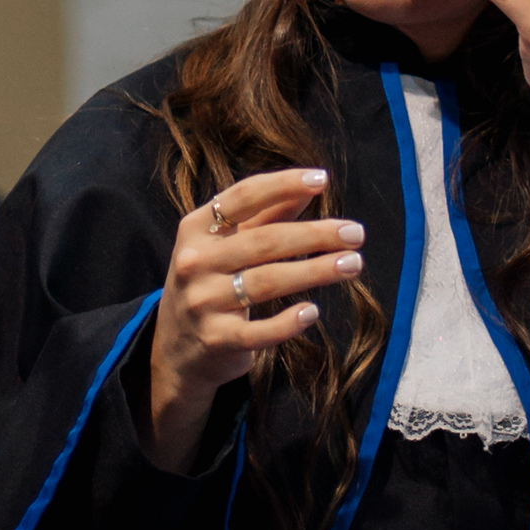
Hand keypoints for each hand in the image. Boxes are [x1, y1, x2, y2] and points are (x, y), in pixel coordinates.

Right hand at [144, 168, 365, 473]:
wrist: (174, 349)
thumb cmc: (211, 282)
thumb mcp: (227, 244)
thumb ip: (267, 215)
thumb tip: (311, 186)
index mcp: (197, 229)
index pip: (243, 197)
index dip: (283, 184)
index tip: (321, 179)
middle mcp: (196, 261)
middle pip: (264, 241)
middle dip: (315, 234)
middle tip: (355, 233)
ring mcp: (203, 302)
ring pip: (266, 282)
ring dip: (315, 270)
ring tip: (352, 264)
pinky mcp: (216, 339)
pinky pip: (258, 331)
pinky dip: (287, 322)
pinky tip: (313, 311)